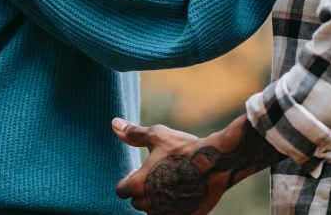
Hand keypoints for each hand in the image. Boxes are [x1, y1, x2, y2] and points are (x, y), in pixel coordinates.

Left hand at [114, 117, 278, 214]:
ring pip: (154, 211)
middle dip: (144, 190)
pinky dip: (174, 206)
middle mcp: (150, 204)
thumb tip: (114, 124)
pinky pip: (172, 214)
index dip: (129, 179)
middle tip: (159, 174)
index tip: (141, 170)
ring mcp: (167, 213)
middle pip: (137, 202)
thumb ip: (133, 134)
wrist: (216, 162)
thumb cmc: (184, 148)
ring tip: (172, 183)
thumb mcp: (157, 136)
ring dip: (158, 200)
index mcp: (138, 185)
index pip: (121, 190)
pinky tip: (184, 191)